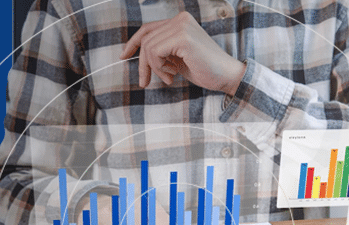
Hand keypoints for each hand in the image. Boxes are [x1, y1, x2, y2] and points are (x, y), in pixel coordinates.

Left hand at [119, 12, 245, 94]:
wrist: (226, 77)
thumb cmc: (203, 69)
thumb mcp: (176, 56)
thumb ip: (161, 49)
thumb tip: (136, 52)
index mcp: (180, 20)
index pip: (147, 29)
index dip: (133, 42)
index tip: (123, 56)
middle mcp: (180, 19)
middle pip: (145, 40)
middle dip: (143, 64)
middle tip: (146, 82)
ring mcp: (182, 26)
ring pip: (148, 47)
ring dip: (154, 68)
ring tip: (169, 77)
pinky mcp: (183, 38)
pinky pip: (155, 52)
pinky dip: (159, 68)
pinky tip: (173, 75)